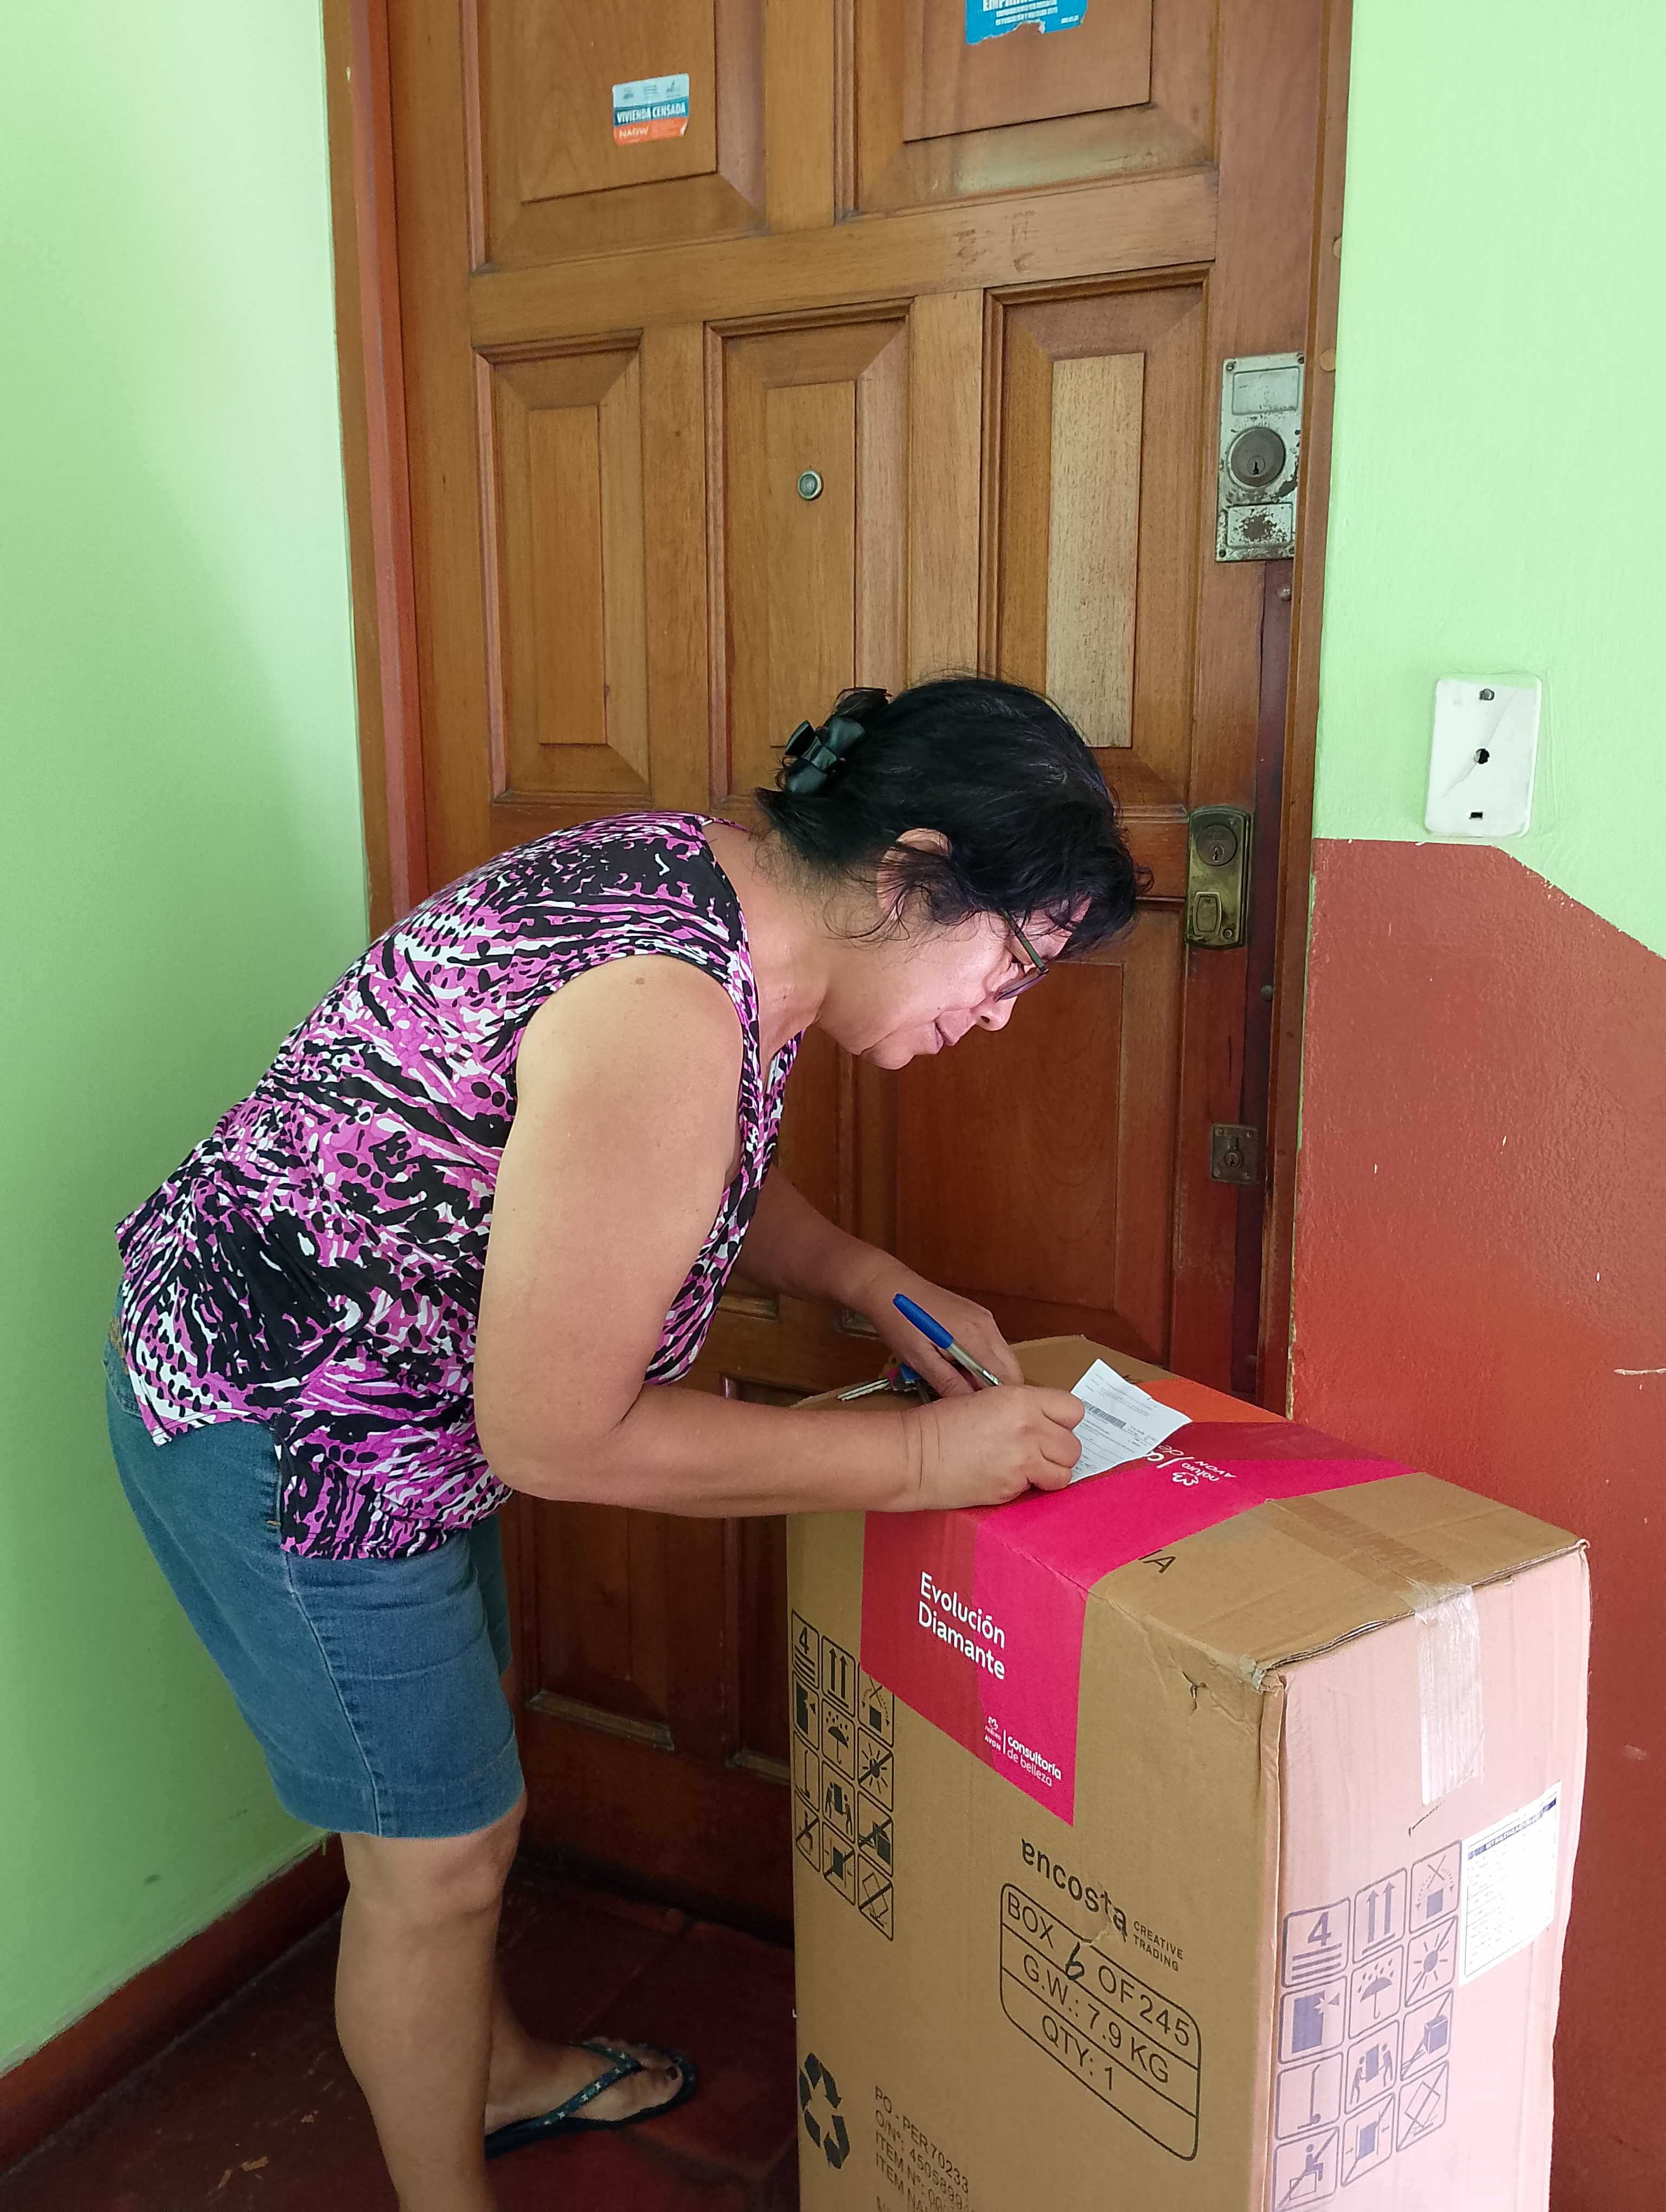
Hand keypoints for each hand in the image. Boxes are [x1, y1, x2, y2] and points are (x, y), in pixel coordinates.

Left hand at [844, 1259, 1022, 1398]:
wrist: (889, 1287)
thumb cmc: (899, 1322)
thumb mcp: (919, 1359)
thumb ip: (948, 1383)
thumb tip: (969, 1408)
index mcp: (974, 1336)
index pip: (1005, 1377)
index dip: (994, 1399)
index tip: (975, 1409)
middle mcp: (987, 1325)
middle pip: (1010, 1368)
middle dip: (993, 1388)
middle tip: (964, 1395)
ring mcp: (984, 1318)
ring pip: (1002, 1358)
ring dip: (986, 1374)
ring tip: (956, 1378)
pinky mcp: (978, 1315)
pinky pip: (991, 1345)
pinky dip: (981, 1360)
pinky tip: (956, 1363)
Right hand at [902, 1388, 1083, 1510]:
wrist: (915, 1455)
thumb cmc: (942, 1424)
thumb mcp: (987, 1399)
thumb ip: (1022, 1408)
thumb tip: (1046, 1423)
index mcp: (1021, 1399)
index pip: (1073, 1410)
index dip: (1062, 1421)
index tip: (1050, 1428)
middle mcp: (1028, 1428)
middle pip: (1073, 1446)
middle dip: (1058, 1451)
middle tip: (1036, 1452)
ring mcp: (1022, 1460)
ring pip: (1065, 1472)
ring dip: (1050, 1472)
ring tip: (1027, 1469)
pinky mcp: (1011, 1488)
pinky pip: (1038, 1489)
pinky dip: (1027, 1487)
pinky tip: (1004, 1477)